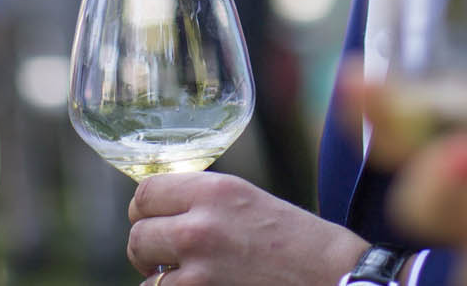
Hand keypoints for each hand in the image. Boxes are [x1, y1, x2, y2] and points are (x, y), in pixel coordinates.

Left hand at [127, 172, 367, 285]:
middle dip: (147, 248)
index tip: (153, 220)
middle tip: (165, 257)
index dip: (145, 210)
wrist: (329, 275)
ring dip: (161, 280)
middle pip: (137, 234)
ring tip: (188, 278)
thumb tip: (161, 210)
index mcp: (213, 190)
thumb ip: (203, 200)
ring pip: (146, 277)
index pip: (145, 193)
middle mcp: (200, 225)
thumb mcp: (246, 199)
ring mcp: (199, 269)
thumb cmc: (294, 239)